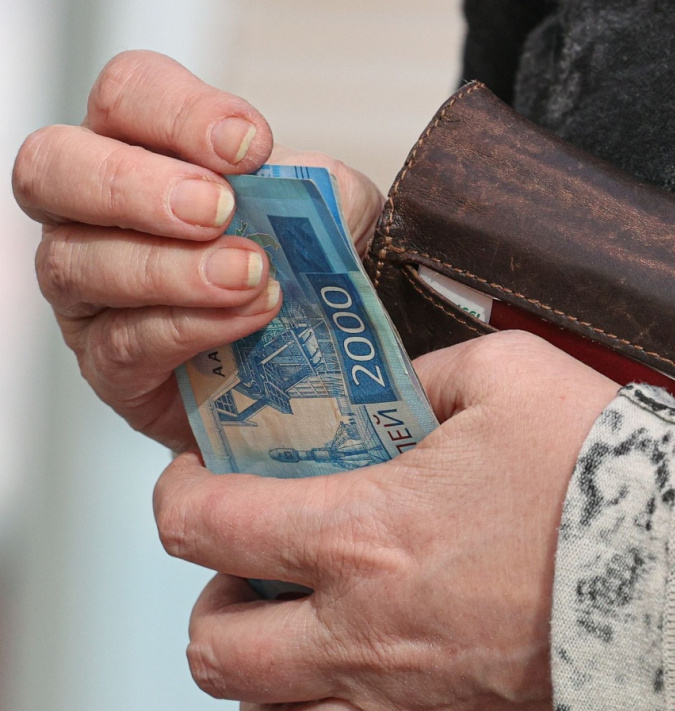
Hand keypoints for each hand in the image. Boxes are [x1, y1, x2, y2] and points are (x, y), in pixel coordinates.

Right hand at [12, 50, 382, 452]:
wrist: (324, 362)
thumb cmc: (305, 267)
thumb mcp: (334, 213)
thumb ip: (322, 188)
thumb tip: (313, 186)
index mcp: (141, 146)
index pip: (127, 95)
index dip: (179, 112)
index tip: (250, 145)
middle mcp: (89, 210)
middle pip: (54, 166)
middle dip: (136, 185)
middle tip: (216, 209)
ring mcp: (87, 290)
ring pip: (78, 262)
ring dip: (171, 268)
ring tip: (247, 276)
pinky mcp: (108, 366)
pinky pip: (122, 343)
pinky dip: (188, 327)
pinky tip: (244, 318)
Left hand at [153, 331, 620, 710]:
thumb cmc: (610, 477)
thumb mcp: (509, 376)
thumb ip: (431, 376)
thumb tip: (400, 391)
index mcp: (361, 536)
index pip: (204, 527)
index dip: (180, 499)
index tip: (202, 486)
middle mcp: (370, 635)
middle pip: (218, 657)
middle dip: (216, 613)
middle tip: (256, 581)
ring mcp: (423, 706)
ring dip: (277, 700)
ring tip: (309, 661)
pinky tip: (439, 703)